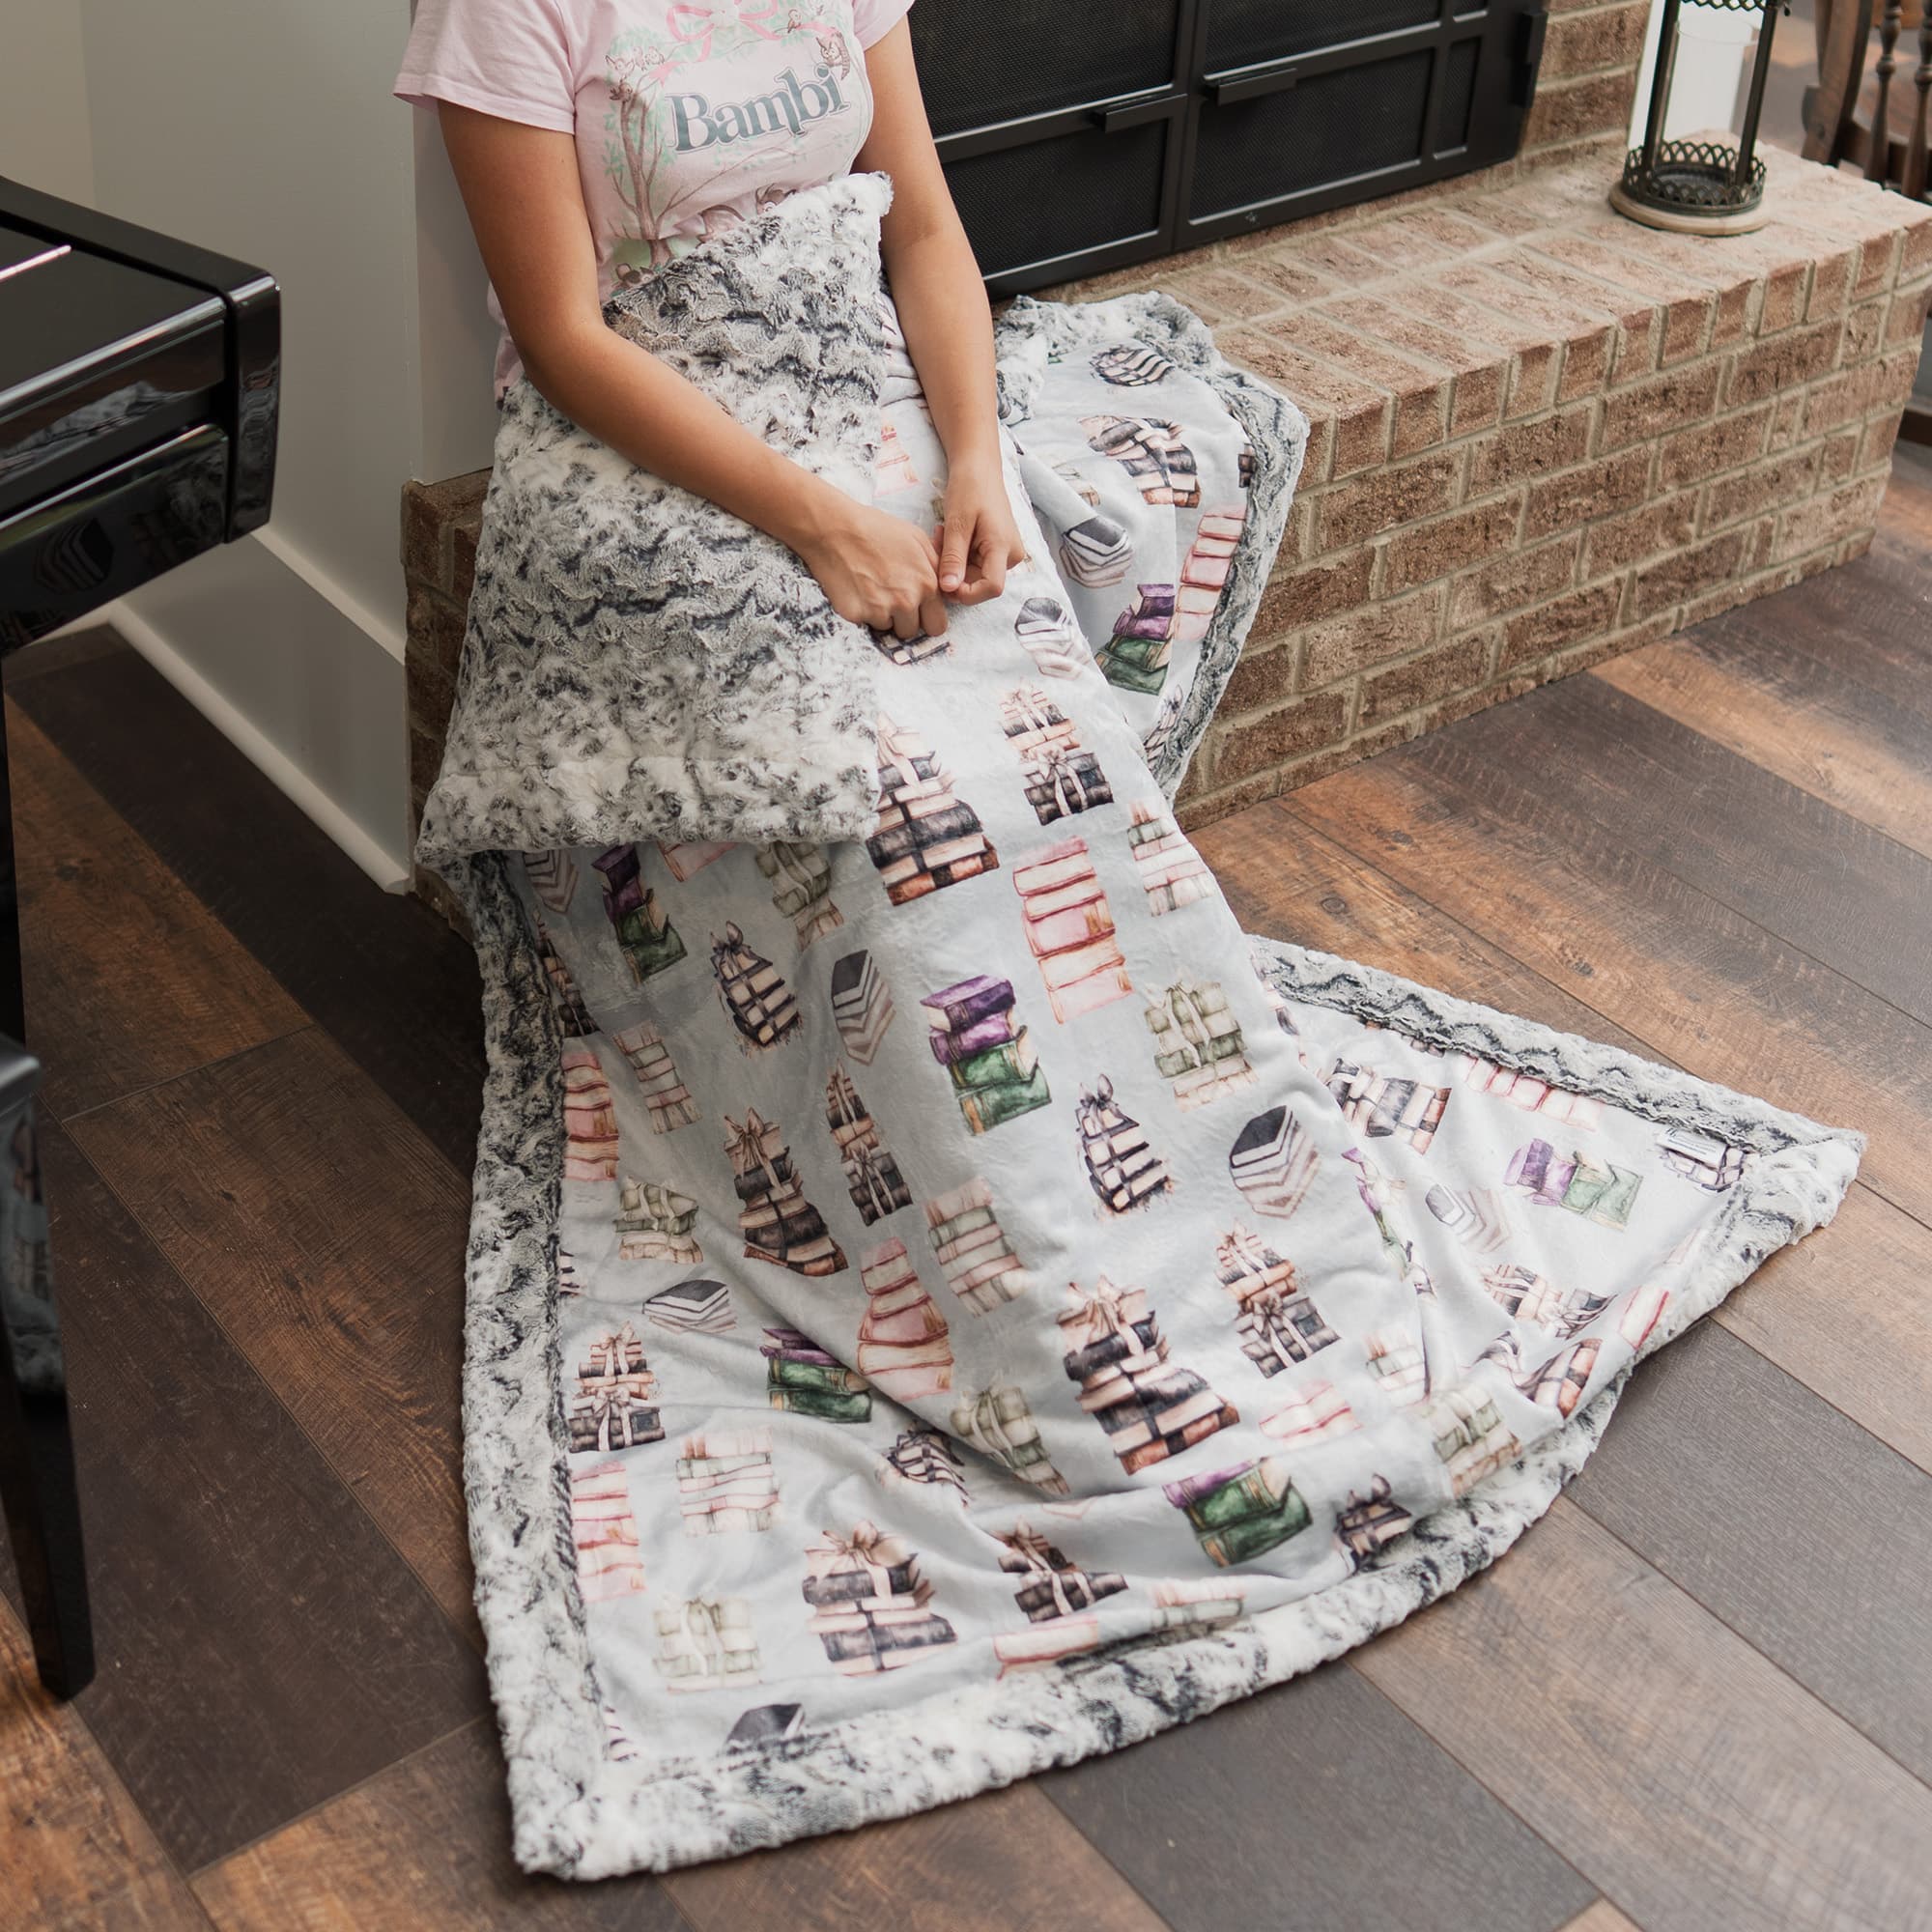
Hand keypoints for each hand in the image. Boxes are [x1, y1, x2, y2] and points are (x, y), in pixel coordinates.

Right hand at [791, 489, 945, 639]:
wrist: (834, 529)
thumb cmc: (876, 529)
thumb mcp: (916, 539)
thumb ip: (936, 568)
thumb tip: (947, 588)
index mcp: (926, 584)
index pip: (937, 625)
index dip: (927, 618)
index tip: (918, 611)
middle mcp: (906, 601)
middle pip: (913, 632)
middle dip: (905, 621)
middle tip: (892, 600)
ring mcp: (881, 610)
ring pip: (888, 629)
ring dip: (883, 616)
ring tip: (872, 589)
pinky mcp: (857, 615)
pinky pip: (866, 624)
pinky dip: (862, 612)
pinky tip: (857, 590)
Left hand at [936, 456, 1027, 605]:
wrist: (979, 468)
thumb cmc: (970, 487)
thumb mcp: (957, 523)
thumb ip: (953, 557)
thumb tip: (948, 589)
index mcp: (1004, 547)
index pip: (992, 588)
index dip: (967, 592)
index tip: (944, 580)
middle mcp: (1010, 556)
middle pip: (980, 584)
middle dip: (954, 573)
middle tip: (937, 544)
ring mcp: (1005, 554)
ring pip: (974, 575)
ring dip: (953, 563)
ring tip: (942, 535)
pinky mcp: (997, 551)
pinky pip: (974, 565)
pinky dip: (958, 557)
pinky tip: (950, 537)